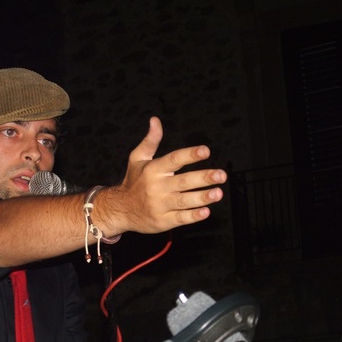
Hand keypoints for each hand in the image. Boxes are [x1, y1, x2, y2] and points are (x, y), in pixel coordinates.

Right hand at [98, 116, 226, 235]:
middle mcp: (156, 187)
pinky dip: (193, 216)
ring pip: (184, 201)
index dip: (190, 154)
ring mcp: (159, 205)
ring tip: (218, 193)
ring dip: (202, 197)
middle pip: (183, 181)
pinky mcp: (162, 221)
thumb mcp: (137, 159)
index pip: (174, 160)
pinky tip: (206, 211)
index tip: (205, 151)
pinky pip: (180, 218)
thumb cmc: (134, 182)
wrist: (120, 210)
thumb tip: (155, 120)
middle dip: (203, 178)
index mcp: (153, 170)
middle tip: (221, 175)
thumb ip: (150, 141)